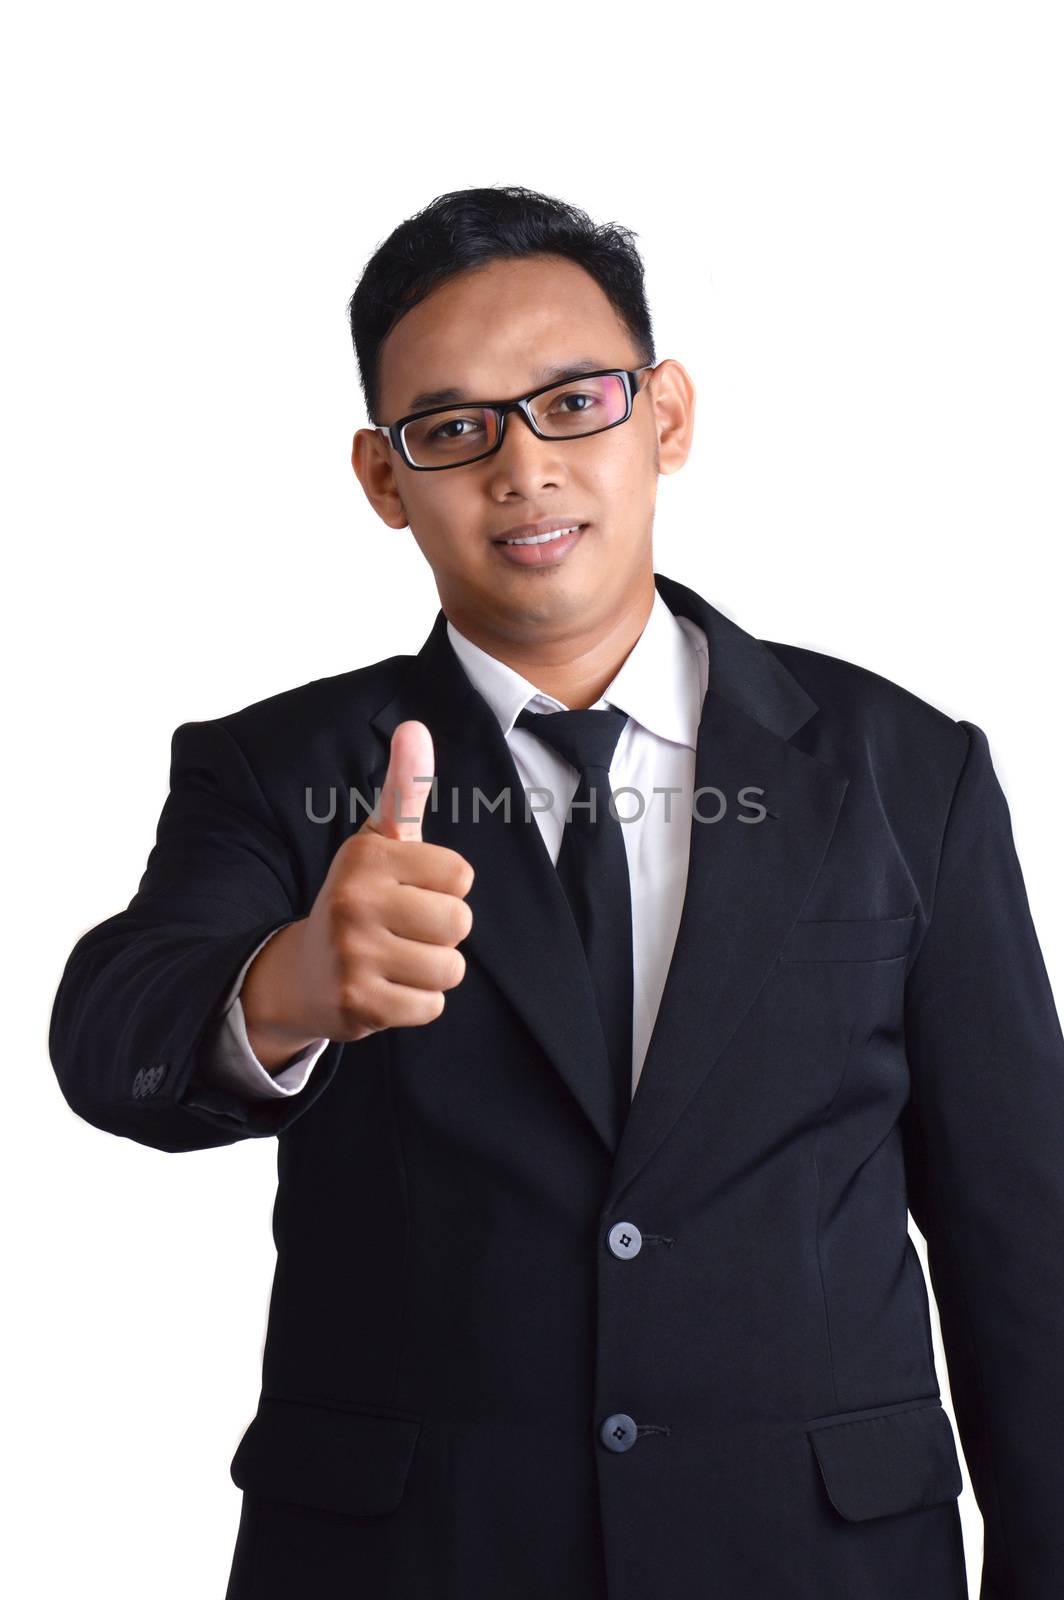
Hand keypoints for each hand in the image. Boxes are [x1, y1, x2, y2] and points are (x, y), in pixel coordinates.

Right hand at [241, 720, 473, 1066]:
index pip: (461, 876)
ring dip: (433, 970)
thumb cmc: (358, 898)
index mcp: (366, 856)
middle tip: (405, 930)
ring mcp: (354, 955)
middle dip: (444, 932)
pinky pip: (431, 1007)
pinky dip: (418, 1003)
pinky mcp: (359, 1004)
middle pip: (459, 923)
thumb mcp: (376, 843)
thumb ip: (403, 790)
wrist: (301, 975)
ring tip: (398, 959)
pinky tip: (388, 988)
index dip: (446, 887)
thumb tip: (415, 726)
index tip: (411, 889)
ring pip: (450, 969)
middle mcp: (354, 901)